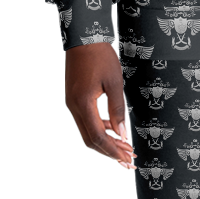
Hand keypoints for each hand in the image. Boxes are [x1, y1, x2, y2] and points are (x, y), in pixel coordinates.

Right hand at [64, 42, 135, 170]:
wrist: (83, 39)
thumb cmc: (100, 57)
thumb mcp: (114, 83)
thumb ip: (117, 109)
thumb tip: (122, 134)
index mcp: (82, 104)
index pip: (98, 137)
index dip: (113, 150)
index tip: (127, 159)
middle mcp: (73, 107)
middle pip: (90, 140)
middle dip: (109, 151)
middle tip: (128, 159)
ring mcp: (71, 104)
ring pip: (87, 132)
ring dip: (105, 141)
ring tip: (124, 147)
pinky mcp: (74, 99)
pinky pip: (86, 121)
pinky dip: (100, 129)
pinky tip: (113, 128)